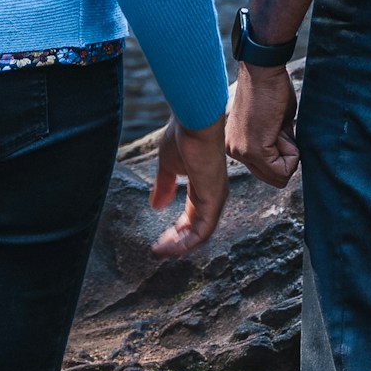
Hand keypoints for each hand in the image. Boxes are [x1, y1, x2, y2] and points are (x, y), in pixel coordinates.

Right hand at [149, 114, 228, 257]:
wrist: (194, 120)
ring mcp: (215, 198)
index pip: (192, 216)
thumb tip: (156, 206)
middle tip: (158, 248)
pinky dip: (185, 242)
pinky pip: (202, 232)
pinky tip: (168, 245)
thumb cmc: (183, 136)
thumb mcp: (168, 165)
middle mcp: (213, 195)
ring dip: (179, 245)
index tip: (158, 239)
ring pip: (200, 235)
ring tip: (160, 249)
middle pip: (197, 229)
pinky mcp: (213, 199)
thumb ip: (164, 186)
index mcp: (203, 187)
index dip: (176, 230)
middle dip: (176, 241)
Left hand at [227, 62, 297, 186]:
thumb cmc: (271, 89)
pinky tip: (282, 128)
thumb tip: (287, 163)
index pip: (266, 171)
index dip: (282, 154)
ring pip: (278, 177)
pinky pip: (283, 170)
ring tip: (279, 127)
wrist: (264, 69)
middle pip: (271, 178)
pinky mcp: (253, 150)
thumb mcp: (273, 125)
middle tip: (281, 129)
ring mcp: (241, 152)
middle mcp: (233, 151)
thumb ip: (275, 146)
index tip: (279, 128)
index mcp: (235, 144)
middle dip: (285, 157)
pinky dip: (293, 153)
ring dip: (289, 154)